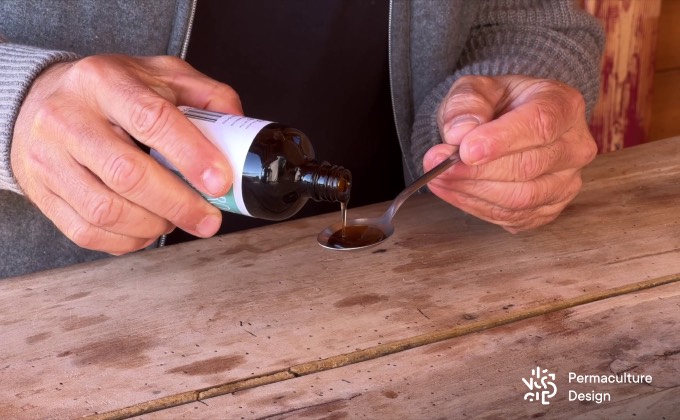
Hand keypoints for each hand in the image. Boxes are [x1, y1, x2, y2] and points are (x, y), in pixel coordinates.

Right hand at [11, 54, 242, 253]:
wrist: (44, 98)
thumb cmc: (115, 91)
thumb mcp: (162, 75)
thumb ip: (208, 97)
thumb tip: (238, 131)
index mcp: (104, 81)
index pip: (151, 119)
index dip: (190, 156)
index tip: (220, 182)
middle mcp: (67, 117)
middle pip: (128, 174)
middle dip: (179, 204)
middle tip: (209, 219)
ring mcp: (48, 158)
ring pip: (106, 210)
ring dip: (154, 225)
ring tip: (176, 219)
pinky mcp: (42, 193)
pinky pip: (87, 232)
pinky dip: (127, 240)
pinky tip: (146, 229)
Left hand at [424, 75, 596, 231]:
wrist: (503, 124)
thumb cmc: (494, 104)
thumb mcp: (475, 88)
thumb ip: (466, 104)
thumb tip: (459, 133)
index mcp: (564, 105)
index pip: (540, 125)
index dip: (502, 141)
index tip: (466, 150)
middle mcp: (574, 146)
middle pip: (528, 167)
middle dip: (476, 171)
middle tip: (437, 166)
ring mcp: (566, 182)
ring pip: (521, 199)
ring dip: (472, 192)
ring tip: (439, 177)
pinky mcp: (548, 209)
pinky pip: (512, 217)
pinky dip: (476, 207)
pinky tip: (454, 190)